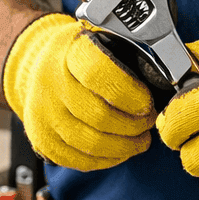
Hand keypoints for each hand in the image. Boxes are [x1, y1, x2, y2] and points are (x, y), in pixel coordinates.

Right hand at [2, 14, 155, 170]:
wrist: (35, 68)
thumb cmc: (79, 56)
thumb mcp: (101, 39)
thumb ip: (128, 54)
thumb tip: (163, 79)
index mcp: (69, 52)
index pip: (98, 74)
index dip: (130, 94)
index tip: (148, 103)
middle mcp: (50, 83)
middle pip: (98, 116)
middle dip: (133, 125)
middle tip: (148, 123)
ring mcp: (42, 114)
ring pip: (90, 143)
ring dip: (124, 146)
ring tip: (139, 140)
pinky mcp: (41, 139)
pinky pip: (78, 160)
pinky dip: (105, 160)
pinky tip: (118, 151)